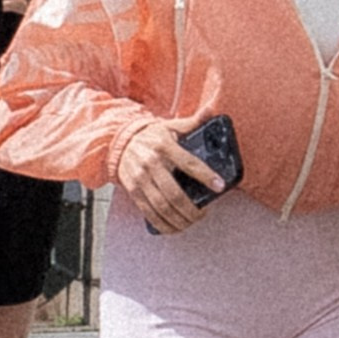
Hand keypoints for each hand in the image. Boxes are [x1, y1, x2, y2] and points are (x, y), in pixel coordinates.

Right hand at [113, 115, 223, 232]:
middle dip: (191, 209)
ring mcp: (140, 178)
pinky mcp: (133, 190)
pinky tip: (174, 227)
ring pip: (162, 206)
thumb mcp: (170, 126)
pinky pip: (148, 212)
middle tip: (203, 214)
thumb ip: (192, 122)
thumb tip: (212, 110)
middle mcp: (151, 163)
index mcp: (164, 146)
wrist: (119, 140)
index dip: (206, 176)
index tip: (219, 186)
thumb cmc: (150, 135)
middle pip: (174, 193)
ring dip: (179, 219)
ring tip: (191, 221)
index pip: (189, 163)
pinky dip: (162, 224)